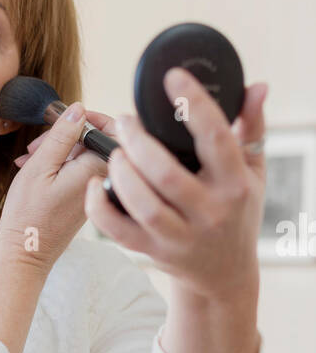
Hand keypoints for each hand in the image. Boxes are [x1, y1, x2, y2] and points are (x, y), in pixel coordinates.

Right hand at [0, 103, 112, 270]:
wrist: (25, 254)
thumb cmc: (28, 215)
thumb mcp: (40, 166)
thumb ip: (62, 135)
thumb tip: (79, 109)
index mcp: (96, 170)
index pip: (110, 129)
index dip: (88, 118)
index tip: (62, 119)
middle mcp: (103, 181)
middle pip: (96, 141)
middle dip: (66, 135)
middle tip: (36, 144)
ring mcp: (96, 192)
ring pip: (85, 156)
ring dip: (58, 151)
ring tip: (28, 159)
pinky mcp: (87, 200)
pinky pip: (80, 172)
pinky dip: (59, 166)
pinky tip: (36, 171)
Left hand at [85, 69, 267, 302]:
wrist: (225, 274)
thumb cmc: (236, 211)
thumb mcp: (252, 171)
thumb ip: (250, 127)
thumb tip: (255, 85)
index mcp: (234, 184)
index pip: (215, 138)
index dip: (193, 104)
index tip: (172, 77)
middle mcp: (209, 212)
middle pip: (166, 174)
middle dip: (139, 142)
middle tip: (126, 120)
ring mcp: (179, 236)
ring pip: (143, 205)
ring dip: (122, 172)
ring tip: (115, 152)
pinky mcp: (153, 252)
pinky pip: (119, 231)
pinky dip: (100, 207)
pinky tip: (96, 184)